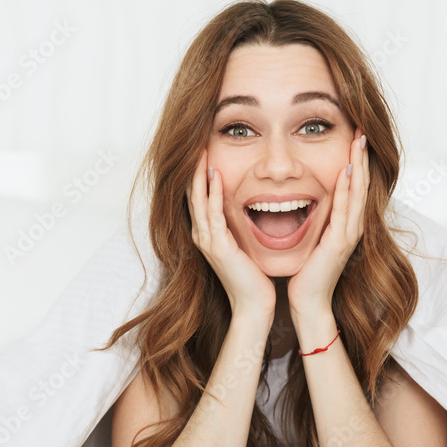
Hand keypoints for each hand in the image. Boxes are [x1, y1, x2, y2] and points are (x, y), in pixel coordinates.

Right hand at [186, 148, 275, 316]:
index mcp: (207, 234)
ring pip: (198, 200)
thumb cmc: (253, 277)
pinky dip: (213, 193)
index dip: (198, 173)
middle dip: (194, 167)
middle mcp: (201, 235)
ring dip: (199, 174)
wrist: (254, 305)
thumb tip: (248, 206)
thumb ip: (239, 227)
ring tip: (201, 150)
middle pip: (192, 194)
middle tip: (196, 141)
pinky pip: (212, 213)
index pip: (199, 196)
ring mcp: (207, 241)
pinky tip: (216, 175)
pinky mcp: (217, 247)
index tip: (204, 149)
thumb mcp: (242, 245)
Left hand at [288, 128, 369, 318]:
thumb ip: (315, 219)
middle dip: (362, 156)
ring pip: (357, 192)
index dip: (356, 160)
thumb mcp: (312, 238)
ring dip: (359, 165)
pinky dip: (346, 190)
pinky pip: (344, 210)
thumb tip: (303, 197)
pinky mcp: (340, 243)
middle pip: (361, 183)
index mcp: (345, 224)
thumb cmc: (306, 272)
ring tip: (359, 141)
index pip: (353, 185)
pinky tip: (346, 171)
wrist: (307, 302)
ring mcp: (349, 234)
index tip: (354, 136)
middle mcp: (352, 226)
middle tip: (362, 129)